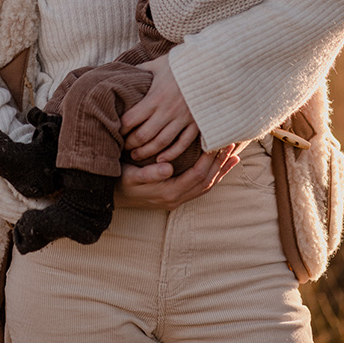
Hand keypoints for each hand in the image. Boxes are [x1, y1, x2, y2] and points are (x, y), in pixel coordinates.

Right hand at [115, 147, 238, 209]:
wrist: (110, 197)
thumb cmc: (119, 181)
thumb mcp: (130, 176)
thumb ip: (149, 174)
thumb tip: (168, 168)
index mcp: (168, 192)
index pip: (197, 176)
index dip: (209, 160)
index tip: (219, 144)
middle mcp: (176, 198)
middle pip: (206, 181)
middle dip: (220, 163)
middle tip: (232, 144)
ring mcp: (177, 199)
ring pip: (206, 186)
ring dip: (219, 170)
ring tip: (233, 154)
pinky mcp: (175, 195)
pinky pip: (199, 186)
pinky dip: (212, 176)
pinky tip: (219, 167)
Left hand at [120, 55, 197, 161]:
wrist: (211, 66)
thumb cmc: (182, 64)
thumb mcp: (158, 64)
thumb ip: (141, 70)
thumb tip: (124, 72)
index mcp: (155, 96)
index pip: (131, 119)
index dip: (121, 128)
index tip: (115, 131)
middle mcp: (168, 110)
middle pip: (143, 135)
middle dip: (130, 144)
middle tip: (123, 147)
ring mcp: (183, 118)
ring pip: (161, 143)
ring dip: (146, 152)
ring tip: (136, 155)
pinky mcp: (196, 123)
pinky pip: (183, 143)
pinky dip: (171, 154)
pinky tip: (161, 159)